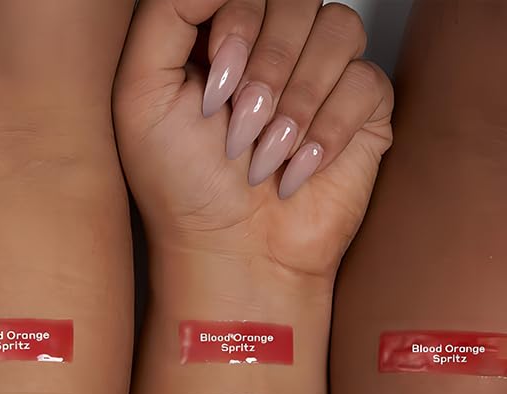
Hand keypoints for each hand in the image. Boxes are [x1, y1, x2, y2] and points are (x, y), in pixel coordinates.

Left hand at [114, 0, 392, 277]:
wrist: (232, 257)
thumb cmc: (181, 189)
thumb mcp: (141, 94)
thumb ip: (168, 11)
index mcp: (223, 35)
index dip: (239, 26)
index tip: (216, 90)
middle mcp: (275, 47)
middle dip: (266, 74)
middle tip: (237, 137)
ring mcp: (322, 76)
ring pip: (339, 30)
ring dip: (295, 105)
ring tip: (265, 160)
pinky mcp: (363, 111)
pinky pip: (366, 82)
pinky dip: (328, 133)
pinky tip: (298, 172)